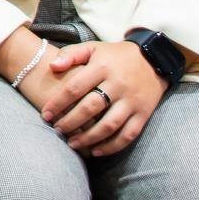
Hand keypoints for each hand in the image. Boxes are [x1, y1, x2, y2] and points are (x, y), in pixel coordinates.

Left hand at [39, 41, 168, 156]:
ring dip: (89, 138)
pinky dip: (112, 146)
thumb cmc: (115, 56)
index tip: (45, 115)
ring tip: (73, 144)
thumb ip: (71, 54)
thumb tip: (52, 66)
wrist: (153, 59)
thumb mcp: (93, 48)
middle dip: (71, 122)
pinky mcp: (144, 114)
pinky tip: (96, 152)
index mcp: (102, 67)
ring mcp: (132, 101)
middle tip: (57, 131)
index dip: (58, 103)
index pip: (75, 88)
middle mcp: (118, 85)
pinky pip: (128, 134)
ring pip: (109, 125)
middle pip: (90, 108)